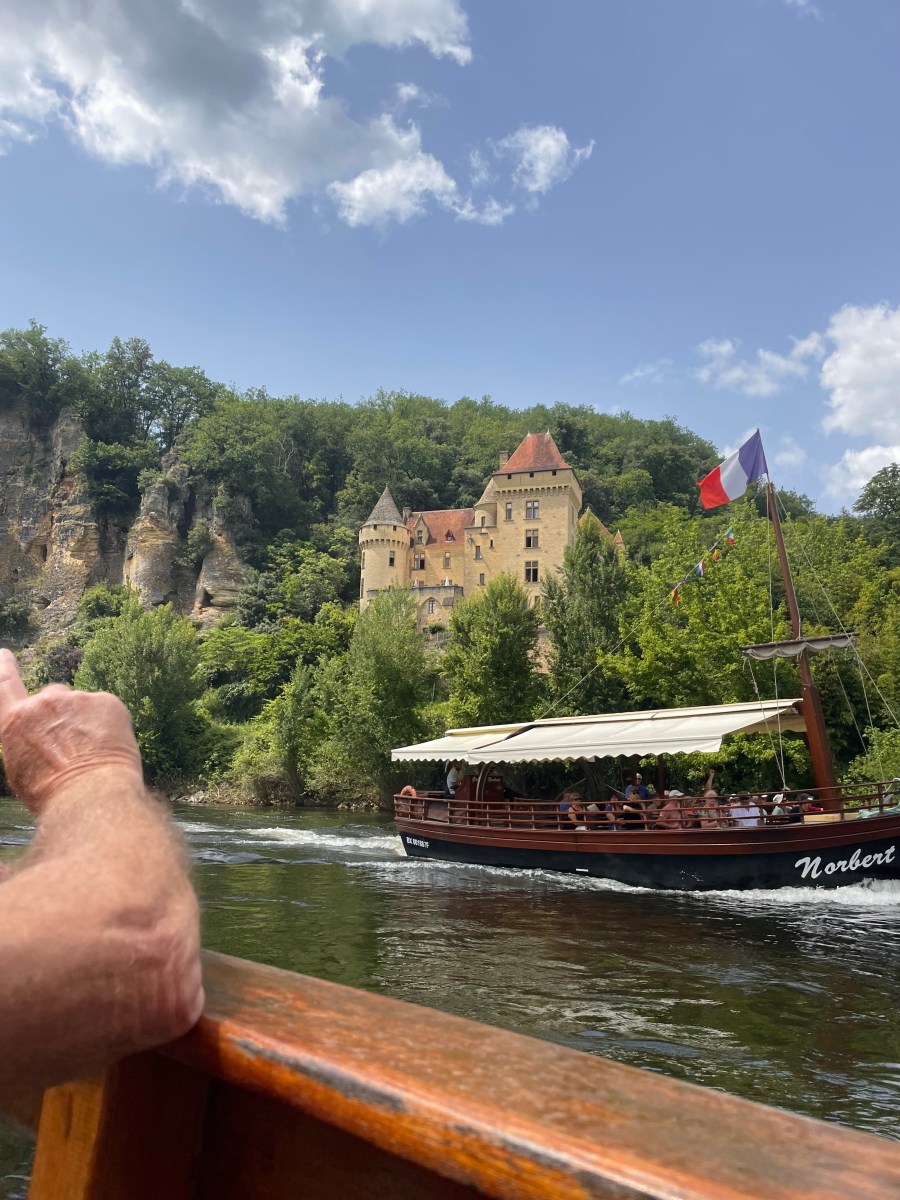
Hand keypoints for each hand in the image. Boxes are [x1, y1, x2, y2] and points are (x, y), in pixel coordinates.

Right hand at [0, 649, 142, 813]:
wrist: (89, 796)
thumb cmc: (53, 795)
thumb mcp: (22, 769)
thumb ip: (28, 739)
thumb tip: (39, 735)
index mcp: (15, 722)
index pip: (5, 684)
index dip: (5, 666)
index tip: (5, 654)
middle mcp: (43, 703)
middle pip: (52, 697)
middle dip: (61, 714)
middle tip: (72, 743)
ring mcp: (76, 699)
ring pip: (81, 704)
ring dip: (86, 720)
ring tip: (92, 752)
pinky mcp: (106, 700)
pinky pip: (106, 708)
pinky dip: (109, 723)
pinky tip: (109, 747)